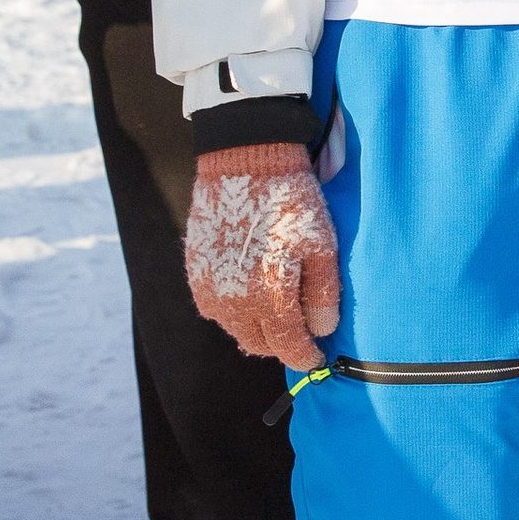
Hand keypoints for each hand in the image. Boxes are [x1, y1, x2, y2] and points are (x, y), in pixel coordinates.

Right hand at [185, 143, 340, 369]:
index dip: (305, 357)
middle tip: (300, 330)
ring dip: (257, 328)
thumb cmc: (291, 202)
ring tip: (277, 309)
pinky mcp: (195, 274)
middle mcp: (234, 302)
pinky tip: (250, 292)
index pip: (288, 348)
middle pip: (259, 344)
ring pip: (236, 329)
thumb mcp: (322, 246)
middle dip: (282, 343)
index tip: (317, 357)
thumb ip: (323, 295)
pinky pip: (216, 310)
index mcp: (269, 298)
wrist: (244, 163)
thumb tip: (322, 331)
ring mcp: (210, 290)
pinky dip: (235, 310)